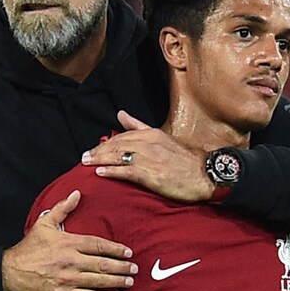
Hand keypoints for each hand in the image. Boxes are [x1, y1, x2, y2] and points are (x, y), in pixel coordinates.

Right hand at [2, 190, 136, 290]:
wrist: (10, 272)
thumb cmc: (28, 249)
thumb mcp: (44, 224)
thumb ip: (62, 209)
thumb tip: (76, 193)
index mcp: (68, 243)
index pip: (98, 245)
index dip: (116, 249)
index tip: (128, 251)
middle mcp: (71, 261)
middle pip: (103, 264)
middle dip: (122, 266)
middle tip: (135, 268)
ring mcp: (68, 279)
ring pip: (99, 280)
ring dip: (117, 281)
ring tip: (129, 281)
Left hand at [81, 110, 212, 202]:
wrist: (206, 176)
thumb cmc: (184, 160)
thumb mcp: (162, 138)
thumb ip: (138, 126)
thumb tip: (120, 114)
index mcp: (151, 134)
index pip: (121, 137)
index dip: (105, 143)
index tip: (92, 150)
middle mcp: (148, 144)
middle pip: (116, 145)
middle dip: (98, 151)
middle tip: (83, 157)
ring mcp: (150, 159)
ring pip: (118, 156)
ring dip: (99, 160)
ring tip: (86, 164)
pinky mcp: (151, 175)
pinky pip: (127, 171)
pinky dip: (112, 171)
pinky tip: (100, 173)